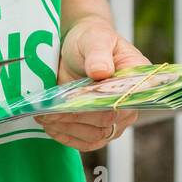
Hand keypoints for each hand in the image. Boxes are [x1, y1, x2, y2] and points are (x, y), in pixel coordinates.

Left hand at [34, 16, 149, 151]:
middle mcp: (130, 103)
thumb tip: (101, 71)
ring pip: (95, 135)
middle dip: (75, 118)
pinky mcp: (100, 127)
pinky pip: (87, 142)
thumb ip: (98, 54)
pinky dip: (67, 137)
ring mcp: (116, 118)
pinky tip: (51, 127)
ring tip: (44, 117)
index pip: (123, 102)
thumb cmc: (91, 39)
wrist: (79, 48)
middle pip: (106, 122)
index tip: (71, 101)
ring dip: (67, 129)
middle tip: (48, 111)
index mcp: (138, 79)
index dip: (98, 106)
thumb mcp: (94, 40)